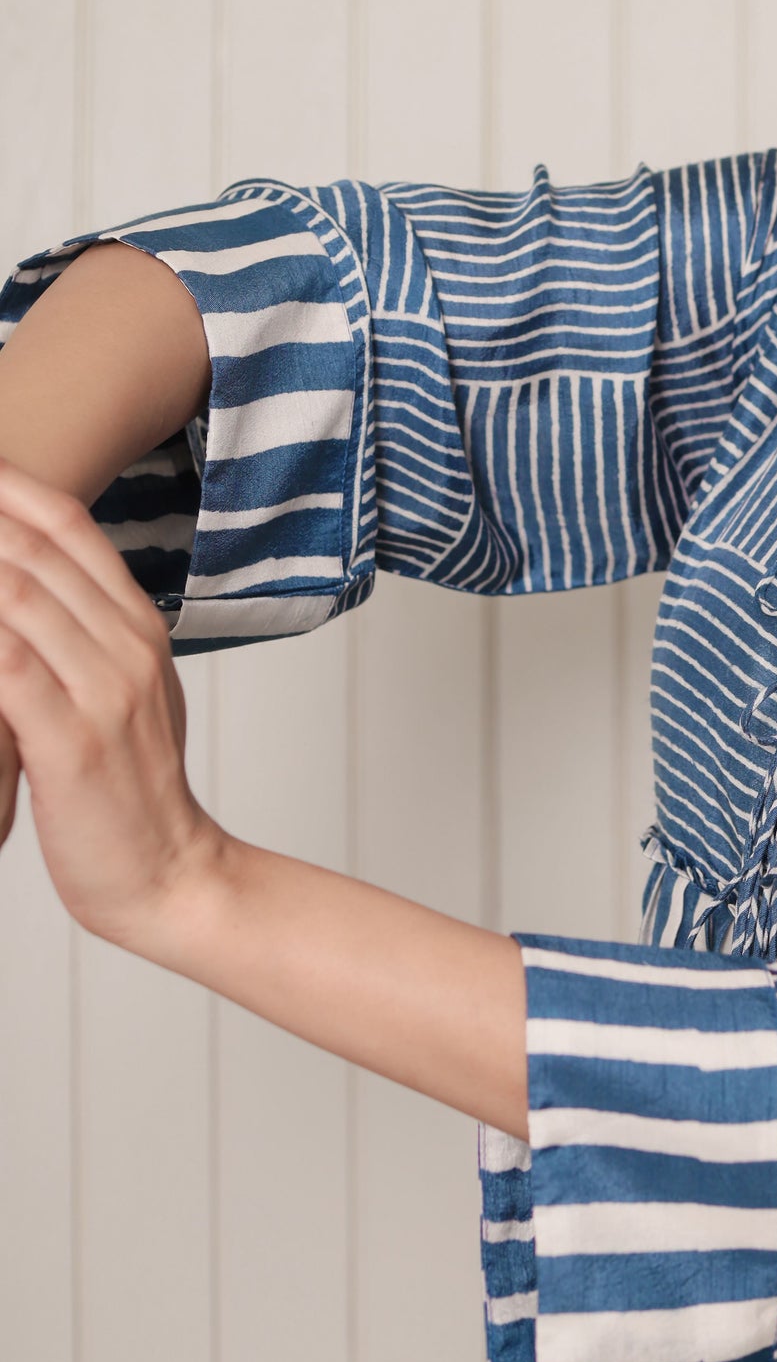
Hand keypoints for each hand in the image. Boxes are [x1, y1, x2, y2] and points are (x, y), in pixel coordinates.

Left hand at [0, 459, 224, 942]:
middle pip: (36, 551)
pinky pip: (10, 668)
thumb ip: (88, 639)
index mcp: (139, 628)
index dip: (15, 485)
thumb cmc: (135, 793)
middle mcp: (126, 646)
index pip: (72, 529)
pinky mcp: (72, 742)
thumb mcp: (128, 695)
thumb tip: (28, 594)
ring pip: (17, 597)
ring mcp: (103, 691)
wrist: (175, 876)